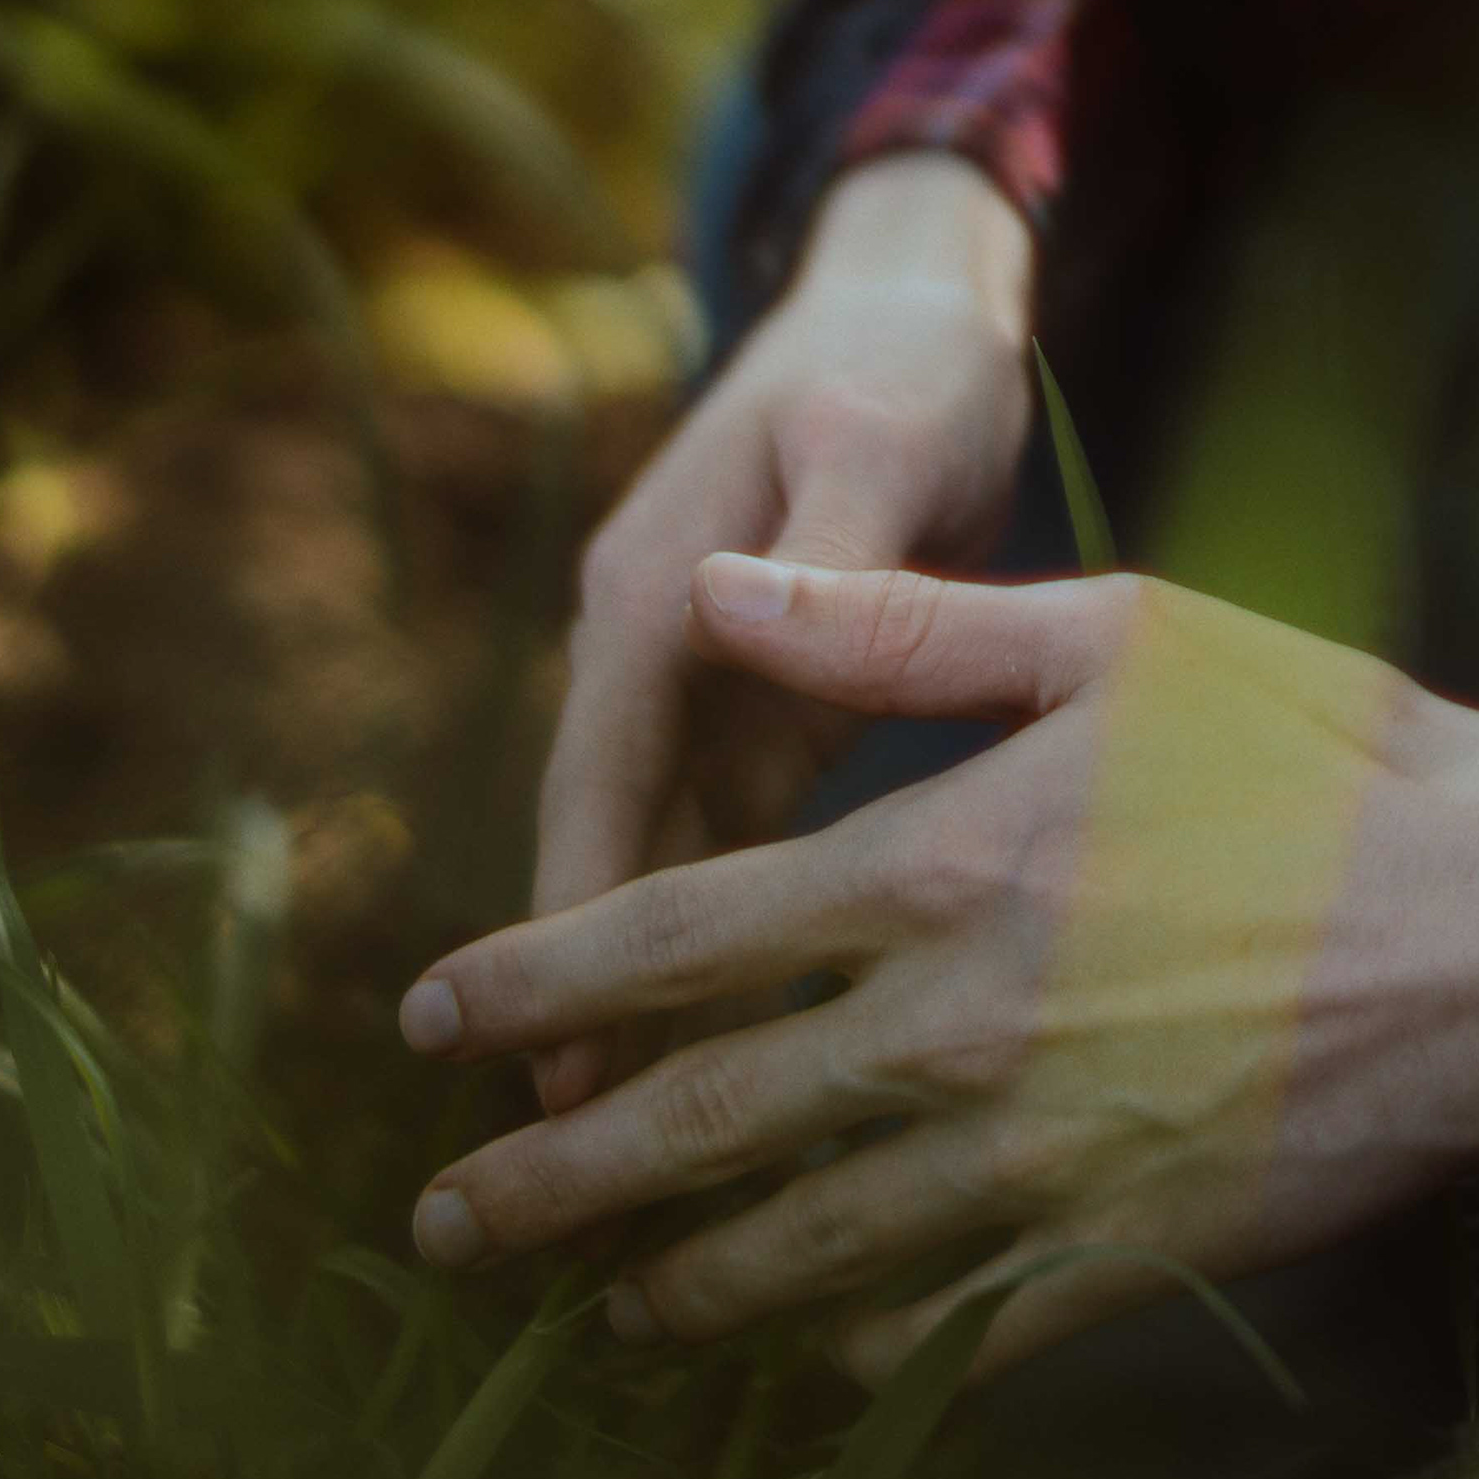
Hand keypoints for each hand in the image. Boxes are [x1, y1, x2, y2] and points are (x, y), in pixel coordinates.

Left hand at [402, 553, 1478, 1379]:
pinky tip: (791, 1371)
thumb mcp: (1120, 634)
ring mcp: (1037, 1157)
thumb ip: (903, 626)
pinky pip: (942, 1335)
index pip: (683, 937)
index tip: (430, 1018)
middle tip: (441, 1221)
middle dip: (551, 1176)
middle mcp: (961, 1027)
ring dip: (671, 1288)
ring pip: (800, 1252)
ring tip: (593, 1312)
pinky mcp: (1121, 1249)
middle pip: (702, 1119)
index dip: (540, 980)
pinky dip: (846, 1363)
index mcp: (947, 863)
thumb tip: (722, 592)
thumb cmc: (1328, 748)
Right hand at [523, 159, 1037, 1103]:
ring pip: (666, 862)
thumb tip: (724, 602)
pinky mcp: (771, 707)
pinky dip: (730, 940)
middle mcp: (662, 648)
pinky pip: (731, 842)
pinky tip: (749, 1051)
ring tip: (640, 1152)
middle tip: (569, 1167)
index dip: (577, 921)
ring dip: (652, 988)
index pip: (600, 781)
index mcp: (661, 590)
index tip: (557, 1062)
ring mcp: (710, 683)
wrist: (922, 311)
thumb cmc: (906, 369)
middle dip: (591, 996)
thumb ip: (830, 540)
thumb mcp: (880, 439)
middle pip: (611, 847)